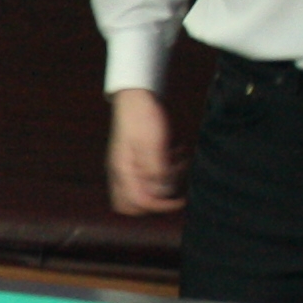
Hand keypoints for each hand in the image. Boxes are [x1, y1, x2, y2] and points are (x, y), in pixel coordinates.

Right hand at [105, 88, 183, 216]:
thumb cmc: (142, 117)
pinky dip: (164, 170)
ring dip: (165, 180)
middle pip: (132, 203)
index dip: (160, 205)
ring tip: (179, 161)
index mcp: (123, 170)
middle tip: (174, 188)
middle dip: (156, 200)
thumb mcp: (153, 143)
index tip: (180, 200)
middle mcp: (122, 172)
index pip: (138, 202)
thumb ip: (155, 170)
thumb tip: (160, 193)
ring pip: (143, 189)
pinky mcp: (135, 159)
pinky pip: (148, 176)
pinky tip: (175, 154)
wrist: (135, 97)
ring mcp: (128, 166)